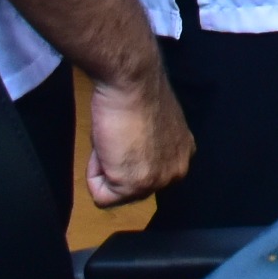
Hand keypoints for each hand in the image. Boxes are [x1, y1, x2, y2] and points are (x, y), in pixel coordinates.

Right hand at [85, 65, 193, 206]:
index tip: (127, 133)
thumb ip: (151, 147)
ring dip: (105, 167)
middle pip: (130, 188)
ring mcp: (159, 181)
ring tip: (114, 138)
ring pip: (114, 192)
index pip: (145, 174)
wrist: (132, 82)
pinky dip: (94, 174)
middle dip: (115, 165)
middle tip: (117, 135)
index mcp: (183, 155)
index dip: (125, 155)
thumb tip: (135, 156)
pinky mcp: (136, 185)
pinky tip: (108, 146)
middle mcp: (178, 171)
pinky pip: (101, 196)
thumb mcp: (154, 128)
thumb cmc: (135, 96)